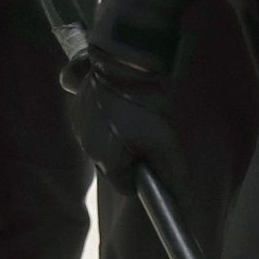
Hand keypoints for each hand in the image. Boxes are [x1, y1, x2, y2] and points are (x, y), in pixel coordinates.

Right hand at [69, 51, 183, 196]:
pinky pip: (90, 119)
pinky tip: (115, 101)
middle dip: (127, 154)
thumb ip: (173, 171)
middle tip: (145, 133)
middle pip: (112, 163)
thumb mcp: (166, 140)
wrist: (124, 62)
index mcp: (108, 161)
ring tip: (130, 113)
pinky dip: (101, 115)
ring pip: (99, 141)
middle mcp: (88, 147)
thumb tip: (182, 195)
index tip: (150, 160)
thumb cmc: (144, 104)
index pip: (125, 186)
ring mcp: (79, 123)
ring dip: (113, 133)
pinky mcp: (76, 102)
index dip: (141, 176)